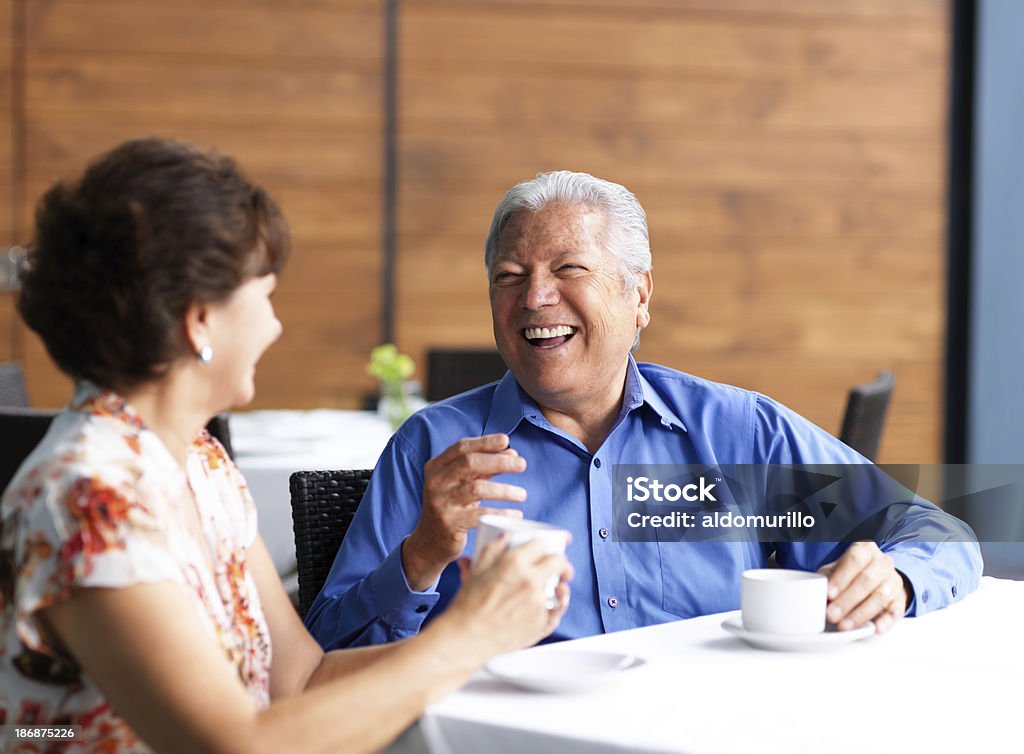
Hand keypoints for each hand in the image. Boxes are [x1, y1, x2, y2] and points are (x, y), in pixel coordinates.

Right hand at [402, 434, 527, 589]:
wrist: (430, 541)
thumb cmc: (452, 506)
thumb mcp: (463, 483)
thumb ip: (485, 468)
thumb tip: (512, 453)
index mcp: (436, 467)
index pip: (462, 447)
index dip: (485, 442)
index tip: (506, 440)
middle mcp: (436, 482)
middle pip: (470, 463)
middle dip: (499, 461)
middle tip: (522, 465)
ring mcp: (441, 503)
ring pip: (477, 488)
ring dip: (504, 490)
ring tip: (522, 494)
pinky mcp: (450, 523)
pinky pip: (480, 515)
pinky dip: (501, 513)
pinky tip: (516, 514)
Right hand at [447, 535, 573, 656]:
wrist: (466, 637)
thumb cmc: (468, 606)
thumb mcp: (478, 571)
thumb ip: (492, 550)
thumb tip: (504, 537)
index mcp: (514, 563)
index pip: (540, 544)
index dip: (545, 544)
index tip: (547, 548)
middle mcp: (530, 580)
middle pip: (559, 563)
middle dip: (562, 563)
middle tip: (560, 568)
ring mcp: (538, 603)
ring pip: (560, 589)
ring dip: (560, 587)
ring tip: (559, 588)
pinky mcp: (541, 623)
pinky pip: (556, 612)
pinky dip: (555, 608)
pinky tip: (554, 606)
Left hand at [818, 541, 909, 634]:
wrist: (879, 578)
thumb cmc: (853, 573)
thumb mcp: (838, 569)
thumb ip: (828, 576)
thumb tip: (818, 590)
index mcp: (866, 550)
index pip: (854, 560)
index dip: (841, 577)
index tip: (829, 594)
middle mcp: (882, 563)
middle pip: (866, 580)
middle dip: (847, 600)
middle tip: (832, 615)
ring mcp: (894, 582)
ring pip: (879, 597)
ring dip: (860, 614)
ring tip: (844, 625)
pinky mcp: (900, 601)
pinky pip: (895, 611)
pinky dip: (885, 622)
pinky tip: (876, 629)